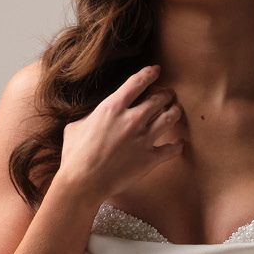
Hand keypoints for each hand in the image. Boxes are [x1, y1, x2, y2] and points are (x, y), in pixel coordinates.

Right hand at [57, 64, 185, 201]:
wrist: (83, 182)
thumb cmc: (75, 155)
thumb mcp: (76, 126)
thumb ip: (91, 116)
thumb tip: (93, 116)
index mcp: (113, 107)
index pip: (137, 82)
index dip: (150, 74)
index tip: (156, 70)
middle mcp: (132, 119)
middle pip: (159, 99)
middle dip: (166, 94)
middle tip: (168, 94)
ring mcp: (143, 139)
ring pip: (169, 118)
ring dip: (175, 112)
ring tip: (176, 110)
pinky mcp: (149, 159)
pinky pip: (171, 150)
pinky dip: (177, 146)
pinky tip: (179, 144)